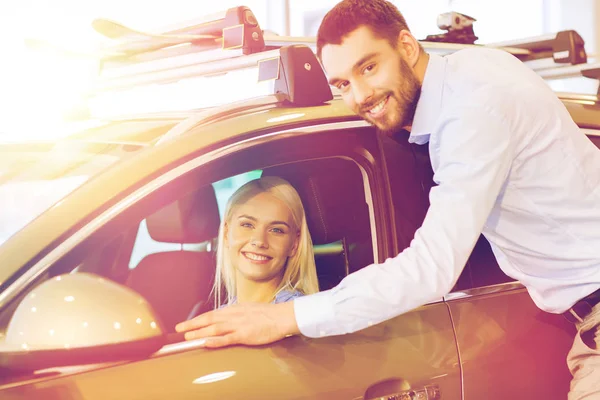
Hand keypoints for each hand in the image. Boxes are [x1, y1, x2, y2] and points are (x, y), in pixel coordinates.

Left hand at [174, 301, 299, 347]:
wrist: (281, 316)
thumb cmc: (267, 314)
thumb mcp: (248, 309)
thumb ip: (236, 314)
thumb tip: (224, 318)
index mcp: (234, 309)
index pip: (211, 314)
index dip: (197, 319)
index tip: (185, 323)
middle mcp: (233, 315)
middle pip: (209, 320)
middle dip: (192, 325)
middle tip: (179, 329)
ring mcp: (238, 325)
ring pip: (215, 329)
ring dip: (199, 333)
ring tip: (188, 337)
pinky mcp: (245, 335)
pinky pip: (227, 338)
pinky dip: (216, 341)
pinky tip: (206, 343)